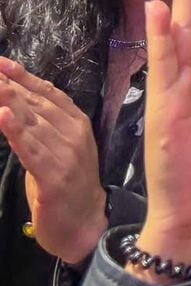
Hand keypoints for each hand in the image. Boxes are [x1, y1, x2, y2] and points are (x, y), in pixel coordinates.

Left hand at [0, 58, 106, 262]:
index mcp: (77, 123)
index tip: (0, 61)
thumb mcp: (59, 149)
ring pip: (31, 121)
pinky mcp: (54, 176)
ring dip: (7, 100)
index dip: (23, 75)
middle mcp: (73, 133)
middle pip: (36, 103)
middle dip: (9, 84)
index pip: (48, 92)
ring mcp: (66, 154)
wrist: (86, 225)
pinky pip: (31, 150)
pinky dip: (16, 131)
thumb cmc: (69, 186)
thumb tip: (14, 104)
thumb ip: (42, 127)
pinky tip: (2, 116)